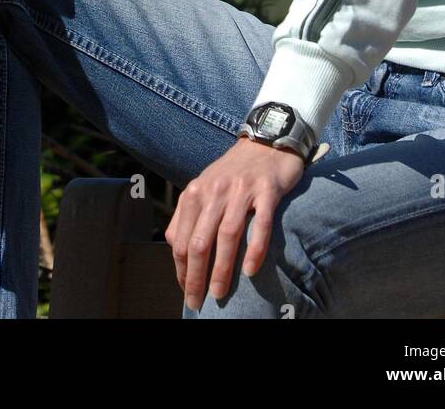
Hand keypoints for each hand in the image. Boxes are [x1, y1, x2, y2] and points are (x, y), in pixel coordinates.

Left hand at [165, 135, 306, 310]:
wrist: (266, 142)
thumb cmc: (232, 172)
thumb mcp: (204, 188)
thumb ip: (189, 215)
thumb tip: (177, 250)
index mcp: (195, 193)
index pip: (181, 240)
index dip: (181, 270)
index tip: (186, 291)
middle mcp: (215, 191)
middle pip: (200, 241)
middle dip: (196, 277)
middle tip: (198, 302)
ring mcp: (241, 190)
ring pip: (227, 235)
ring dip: (222, 269)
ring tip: (220, 294)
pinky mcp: (267, 190)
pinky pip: (261, 224)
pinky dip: (255, 249)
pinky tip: (251, 270)